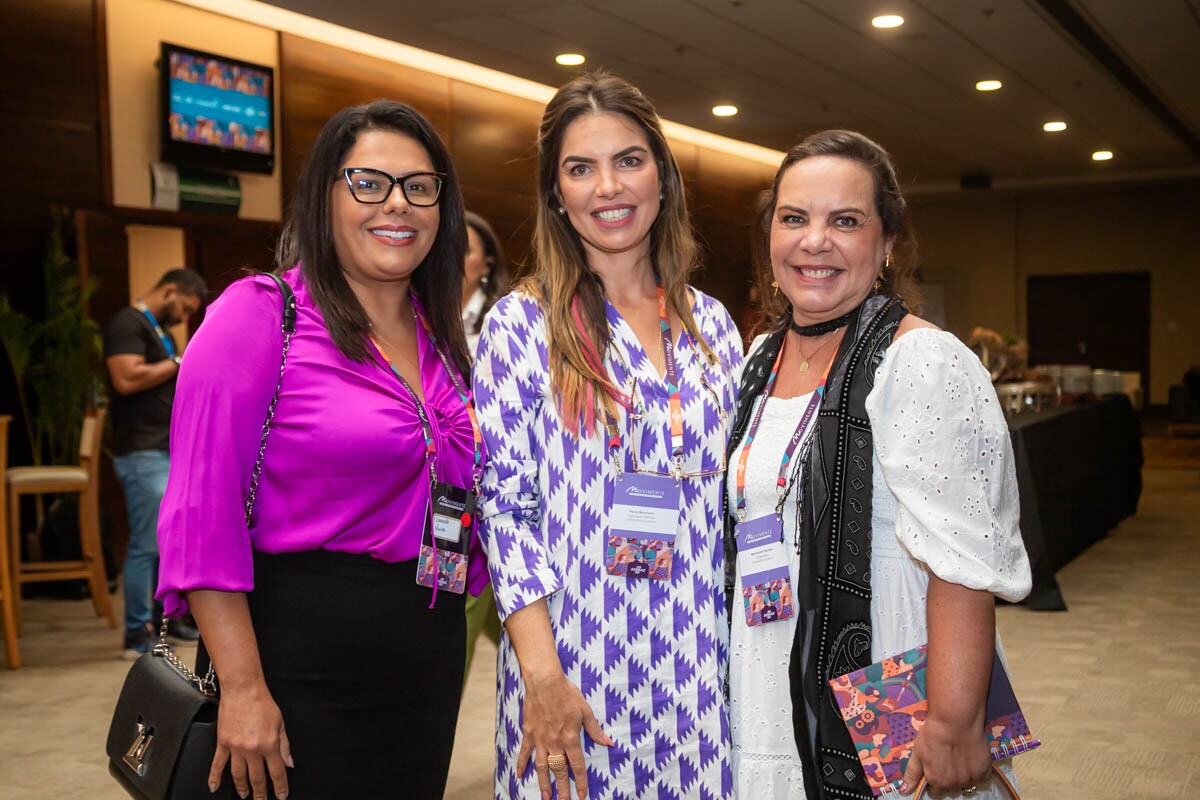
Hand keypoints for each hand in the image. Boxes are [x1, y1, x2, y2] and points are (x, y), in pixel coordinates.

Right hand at [210, 681, 293, 799]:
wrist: (243, 690)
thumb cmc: (262, 703)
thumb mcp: (280, 723)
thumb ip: (285, 745)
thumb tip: (289, 763)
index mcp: (269, 744)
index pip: (277, 772)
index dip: (280, 786)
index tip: (281, 796)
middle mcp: (252, 749)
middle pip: (257, 778)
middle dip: (261, 793)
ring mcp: (236, 748)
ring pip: (238, 775)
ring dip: (242, 788)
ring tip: (245, 795)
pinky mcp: (223, 743)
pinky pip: (217, 764)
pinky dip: (214, 777)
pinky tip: (214, 787)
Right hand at [517, 673, 612, 799]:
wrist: (544, 681)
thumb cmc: (567, 693)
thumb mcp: (585, 710)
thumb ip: (595, 730)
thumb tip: (609, 743)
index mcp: (570, 738)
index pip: (577, 765)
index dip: (580, 782)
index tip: (582, 795)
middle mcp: (555, 742)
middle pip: (559, 771)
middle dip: (562, 789)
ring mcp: (540, 739)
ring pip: (541, 767)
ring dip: (543, 783)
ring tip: (546, 797)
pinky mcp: (529, 733)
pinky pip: (524, 752)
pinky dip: (521, 765)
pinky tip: (520, 776)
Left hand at [899, 715, 990, 797]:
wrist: (955, 721)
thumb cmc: (934, 735)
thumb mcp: (917, 753)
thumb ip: (912, 774)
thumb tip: (904, 791)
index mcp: (937, 781)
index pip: (935, 792)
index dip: (935, 781)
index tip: (936, 771)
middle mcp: (954, 784)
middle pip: (951, 788)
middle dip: (949, 779)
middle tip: (948, 761)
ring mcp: (970, 779)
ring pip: (966, 783)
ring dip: (963, 776)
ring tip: (960, 759)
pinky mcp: (984, 771)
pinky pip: (982, 778)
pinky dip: (978, 772)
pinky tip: (971, 759)